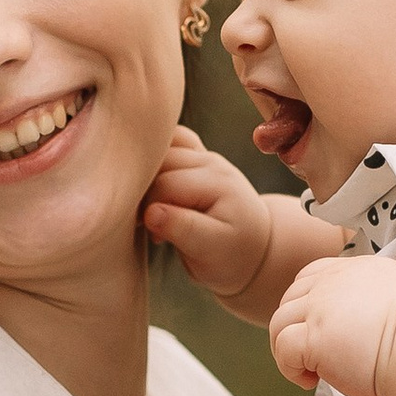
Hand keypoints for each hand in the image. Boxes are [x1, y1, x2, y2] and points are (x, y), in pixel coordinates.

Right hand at [141, 130, 286, 302]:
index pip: (165, 185)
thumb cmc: (230, 254)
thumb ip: (183, 229)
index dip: (148, 210)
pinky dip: (156, 158)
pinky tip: (154, 184)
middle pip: (158, 164)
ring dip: (146, 177)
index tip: (155, 237)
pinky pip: (170, 142)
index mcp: (217, 182)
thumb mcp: (211, 250)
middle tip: (148, 226)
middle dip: (144, 194)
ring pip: (160, 151)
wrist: (251, 245)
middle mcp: (211, 162)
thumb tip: (150, 213)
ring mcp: (203, 156)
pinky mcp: (196, 157)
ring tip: (151, 208)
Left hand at [270, 256, 395, 395]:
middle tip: (313, 358)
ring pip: (280, 322)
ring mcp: (322, 306)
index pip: (313, 275)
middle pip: (291, 298)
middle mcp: (336, 281)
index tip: (320, 331)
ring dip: (286, 349)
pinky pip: (283, 348)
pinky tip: (311, 381)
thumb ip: (374, 305)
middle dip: (294, 328)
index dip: (307, 304)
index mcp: (358, 270)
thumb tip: (361, 329)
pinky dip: (289, 368)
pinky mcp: (315, 335)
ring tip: (310, 372)